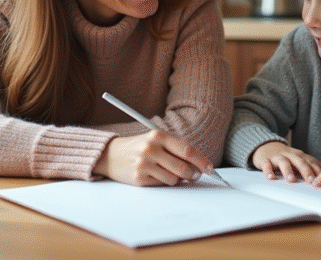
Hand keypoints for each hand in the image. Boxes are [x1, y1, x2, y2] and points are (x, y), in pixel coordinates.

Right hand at [94, 130, 213, 186]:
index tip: (210, 168)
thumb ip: (175, 149)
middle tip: (194, 176)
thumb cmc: (139, 147)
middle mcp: (150, 149)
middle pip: (183, 167)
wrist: (110, 155)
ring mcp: (144, 164)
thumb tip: (199, 166)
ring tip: (170, 172)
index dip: (201, 161)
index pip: (186, 150)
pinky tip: (156, 175)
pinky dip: (164, 182)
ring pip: (174, 179)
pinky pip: (162, 184)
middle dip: (193, 174)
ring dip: (177, 179)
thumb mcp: (156, 140)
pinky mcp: (138, 178)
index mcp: (158, 136)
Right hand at [251, 141, 320, 182]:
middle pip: (299, 161)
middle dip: (306, 170)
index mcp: (300, 156)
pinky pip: (267, 164)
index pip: (311, 162)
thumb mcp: (298, 161)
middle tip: (311, 181)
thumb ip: (310, 168)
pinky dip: (268, 170)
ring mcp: (278, 157)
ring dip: (288, 170)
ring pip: (284, 162)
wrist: (266, 146)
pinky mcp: (265, 160)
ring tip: (291, 180)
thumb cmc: (286, 158)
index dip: (318, 170)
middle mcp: (290, 155)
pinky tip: (270, 177)